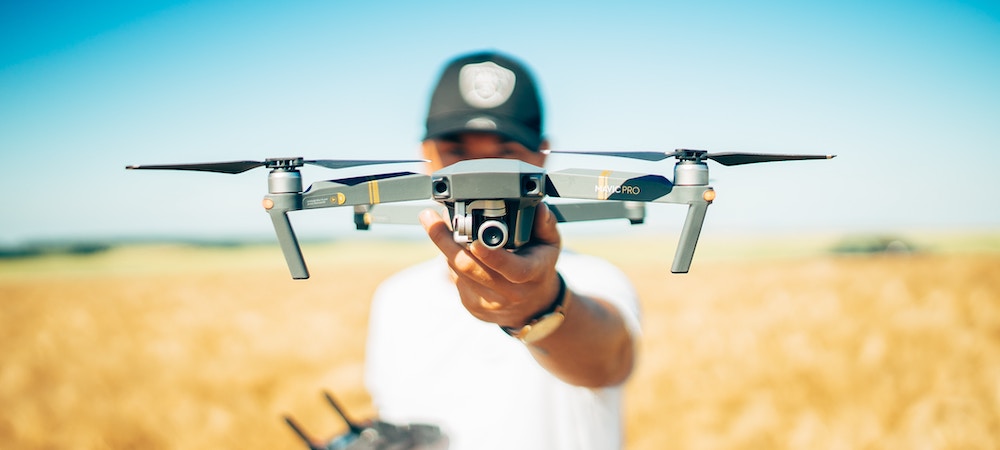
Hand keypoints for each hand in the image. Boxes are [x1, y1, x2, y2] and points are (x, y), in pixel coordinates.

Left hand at [419, 203, 562, 327]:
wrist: (532, 308)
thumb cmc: (539, 269)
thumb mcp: (550, 246)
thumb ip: (545, 225)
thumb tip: (538, 208)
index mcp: (530, 275)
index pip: (510, 268)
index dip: (490, 255)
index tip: (473, 239)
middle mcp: (508, 293)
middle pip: (469, 267)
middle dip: (445, 240)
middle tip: (429, 217)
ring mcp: (488, 303)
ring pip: (457, 271)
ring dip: (445, 246)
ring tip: (437, 224)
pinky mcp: (472, 307)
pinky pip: (454, 278)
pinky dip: (451, 259)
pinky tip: (455, 247)